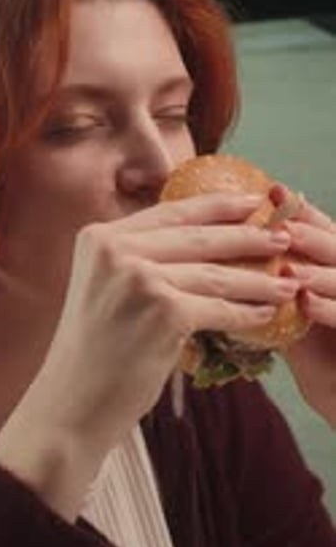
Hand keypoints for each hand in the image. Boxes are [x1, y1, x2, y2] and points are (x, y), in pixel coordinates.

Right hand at [31, 192, 296, 452]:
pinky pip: (219, 308)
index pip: (169, 211)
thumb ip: (138, 260)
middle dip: (247, 238)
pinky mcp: (164, 312)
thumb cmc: (92, 354)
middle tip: (282, 239)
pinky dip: (246, 313)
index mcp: (99, 238)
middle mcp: (116, 251)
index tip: (250, 203)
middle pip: (198, 237)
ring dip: (257, 280)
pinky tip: (265, 314)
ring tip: (284, 283)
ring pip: (215, 274)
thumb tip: (205, 243)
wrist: (72, 402)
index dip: (216, 206)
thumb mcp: (104, 289)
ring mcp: (139, 279)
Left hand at [281, 196, 335, 426]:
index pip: (322, 229)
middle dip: (309, 234)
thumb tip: (221, 255)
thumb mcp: (292, 312)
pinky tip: (305, 303)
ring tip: (289, 266)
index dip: (300, 210)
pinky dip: (329, 307)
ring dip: (318, 271)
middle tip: (279, 225)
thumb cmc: (319, 354)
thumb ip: (270, 283)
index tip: (272, 192)